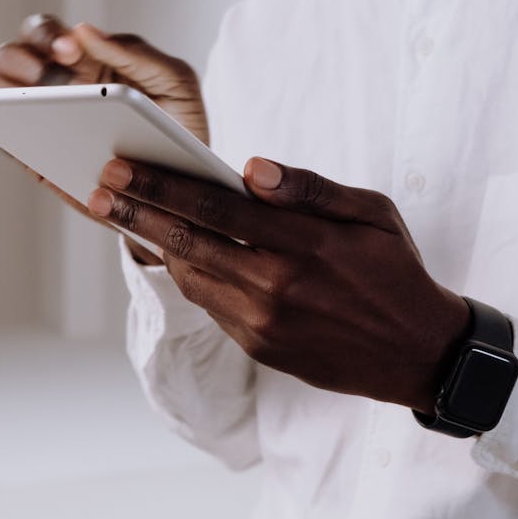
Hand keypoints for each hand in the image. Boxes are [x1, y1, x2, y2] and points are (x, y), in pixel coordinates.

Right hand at [0, 15, 208, 263]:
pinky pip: (5, 141)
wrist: (188, 181)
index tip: (69, 52)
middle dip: (20, 60)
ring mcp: (42, 119)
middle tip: (42, 78)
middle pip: (13, 56)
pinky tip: (19, 138)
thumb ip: (135, 52)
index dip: (49, 37)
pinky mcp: (37, 157)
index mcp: (86, 57)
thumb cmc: (179, 121)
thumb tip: (84, 30)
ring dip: (2, 92)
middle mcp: (56, 83)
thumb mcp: (174, 80)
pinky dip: (0, 135)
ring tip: (31, 107)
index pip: (48, 34)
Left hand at [87, 156, 469, 410]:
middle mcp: (276, 286)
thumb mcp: (373, 214)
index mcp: (305, 244)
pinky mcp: (260, 348)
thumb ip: (310, 189)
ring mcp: (264, 323)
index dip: (162, 184)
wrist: (417, 353)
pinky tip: (177, 252)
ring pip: (192, 277)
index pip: (216, 207)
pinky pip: (211, 305)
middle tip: (100, 189)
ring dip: (156, 244)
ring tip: (129, 214)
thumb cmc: (396, 272)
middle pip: (188, 242)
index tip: (123, 166)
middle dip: (137, 211)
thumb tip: (251, 168)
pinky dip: (190, 274)